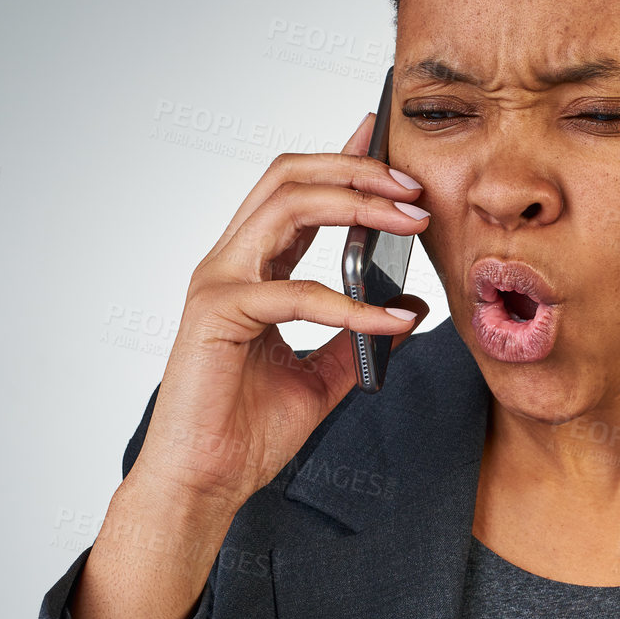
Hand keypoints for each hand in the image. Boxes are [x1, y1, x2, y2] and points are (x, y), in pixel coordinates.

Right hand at [127, 111, 430, 515]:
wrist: (205, 483)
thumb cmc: (247, 431)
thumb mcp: (324, 377)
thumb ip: (361, 338)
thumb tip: (411, 307)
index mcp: (252, 269)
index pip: (296, 191)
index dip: (339, 157)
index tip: (382, 135)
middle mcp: (231, 263)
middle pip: (290, 177)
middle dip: (357, 168)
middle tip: (414, 187)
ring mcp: (219, 282)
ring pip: (287, 206)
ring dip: (357, 204)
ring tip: (410, 220)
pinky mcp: (218, 314)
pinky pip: (296, 292)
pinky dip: (352, 304)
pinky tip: (393, 320)